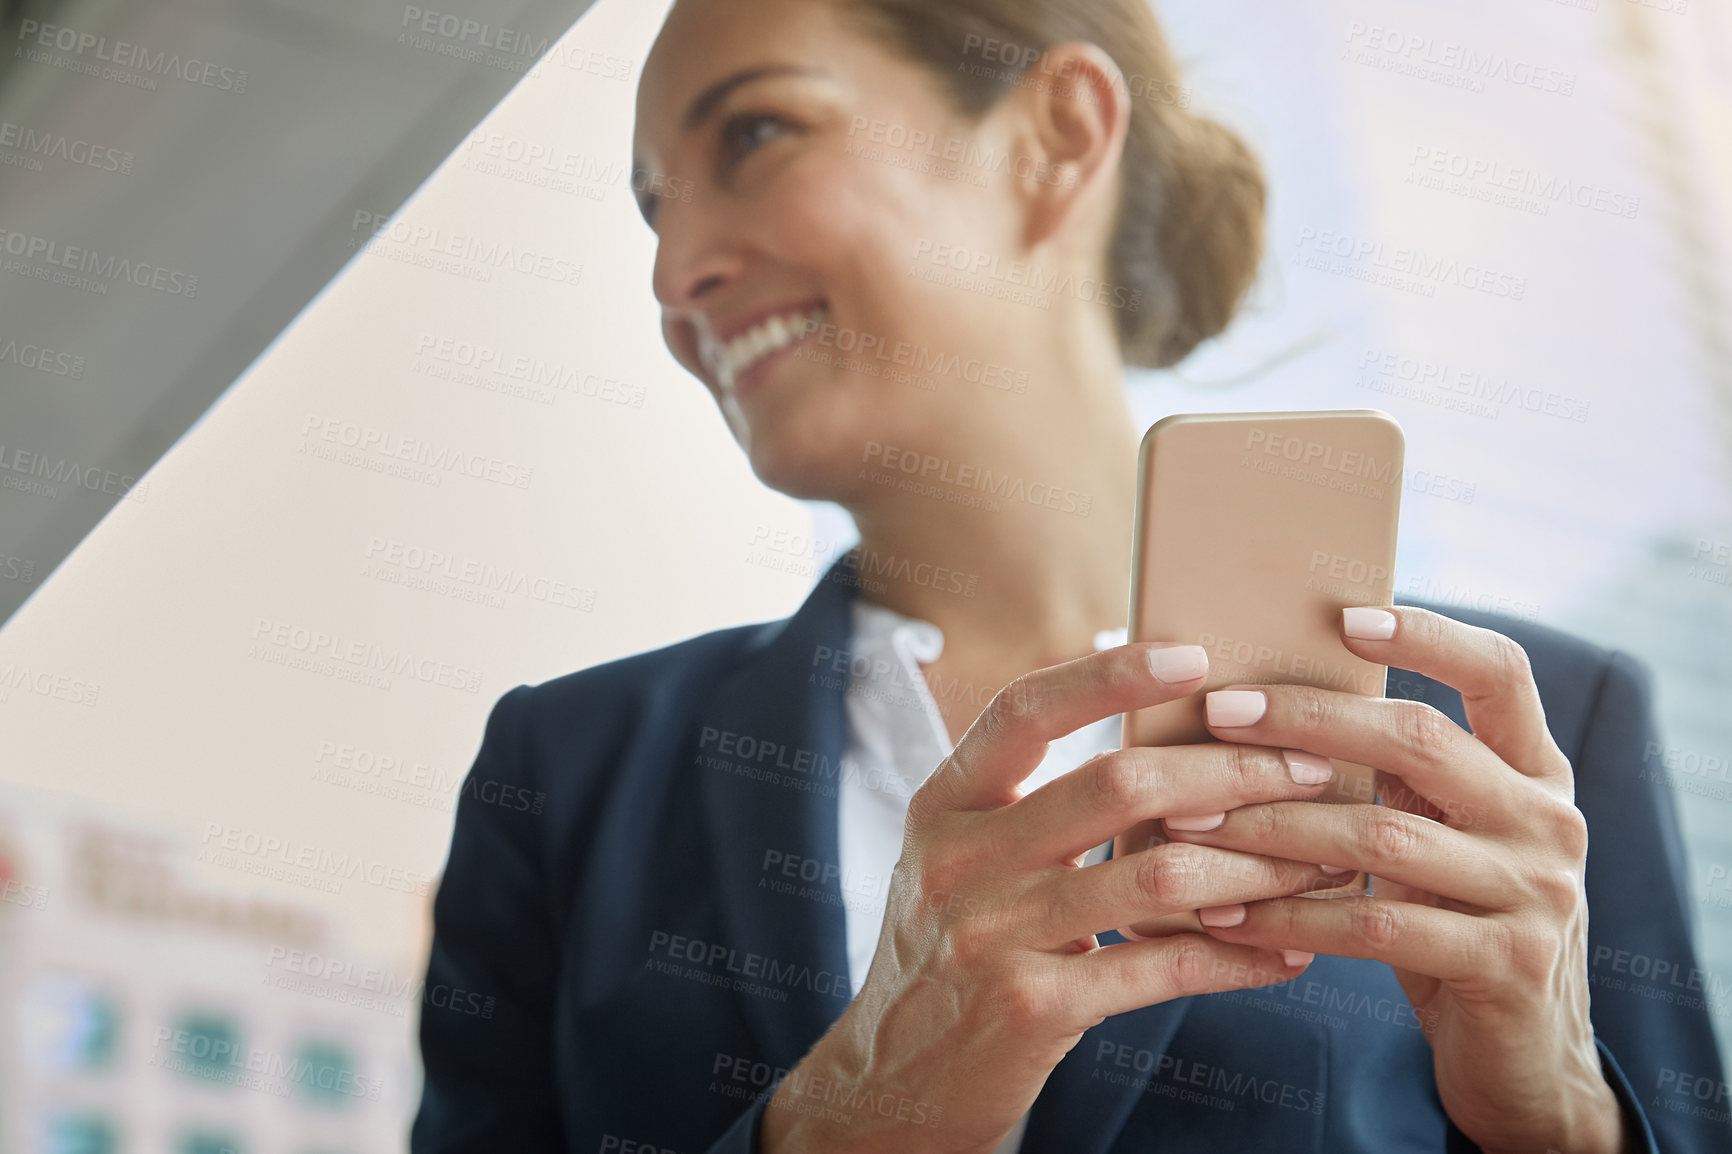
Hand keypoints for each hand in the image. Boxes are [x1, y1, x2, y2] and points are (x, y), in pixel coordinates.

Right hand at [761, 641, 1344, 1153]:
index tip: (1193, 656)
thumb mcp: (957, 865)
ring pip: (1154, 876)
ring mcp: (991, 935)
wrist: (890, 1083)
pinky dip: (1239, 956)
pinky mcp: (1031, 1007)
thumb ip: (1026, 808)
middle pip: (1113, 785)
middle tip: (1308, 767)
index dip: (1107, 677)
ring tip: (1321, 859)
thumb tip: (1155, 744)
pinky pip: (1161, 966)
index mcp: (943, 806)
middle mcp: (959, 861)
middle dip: (1227, 770)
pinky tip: (1288, 950)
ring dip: (1255, 865)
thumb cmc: (949, 956)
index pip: (1023, 711)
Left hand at [1165, 605, 1628, 1153]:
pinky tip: (1224, 911)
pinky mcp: (1506, 962)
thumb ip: (1391, 777)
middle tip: (1219, 713)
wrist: (1522, 1056)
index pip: (1500, 671)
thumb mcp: (1440, 837)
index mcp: (1534, 770)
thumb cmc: (1449, 920)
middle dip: (1307, 721)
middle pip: (1419, 741)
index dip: (1429, 634)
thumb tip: (1258, 706)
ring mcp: (1536, 892)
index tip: (1343, 616)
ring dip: (1272, 825)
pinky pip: (1377, 923)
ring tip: (1190, 820)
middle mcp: (1548, 819)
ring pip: (1383, 835)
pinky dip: (1291, 914)